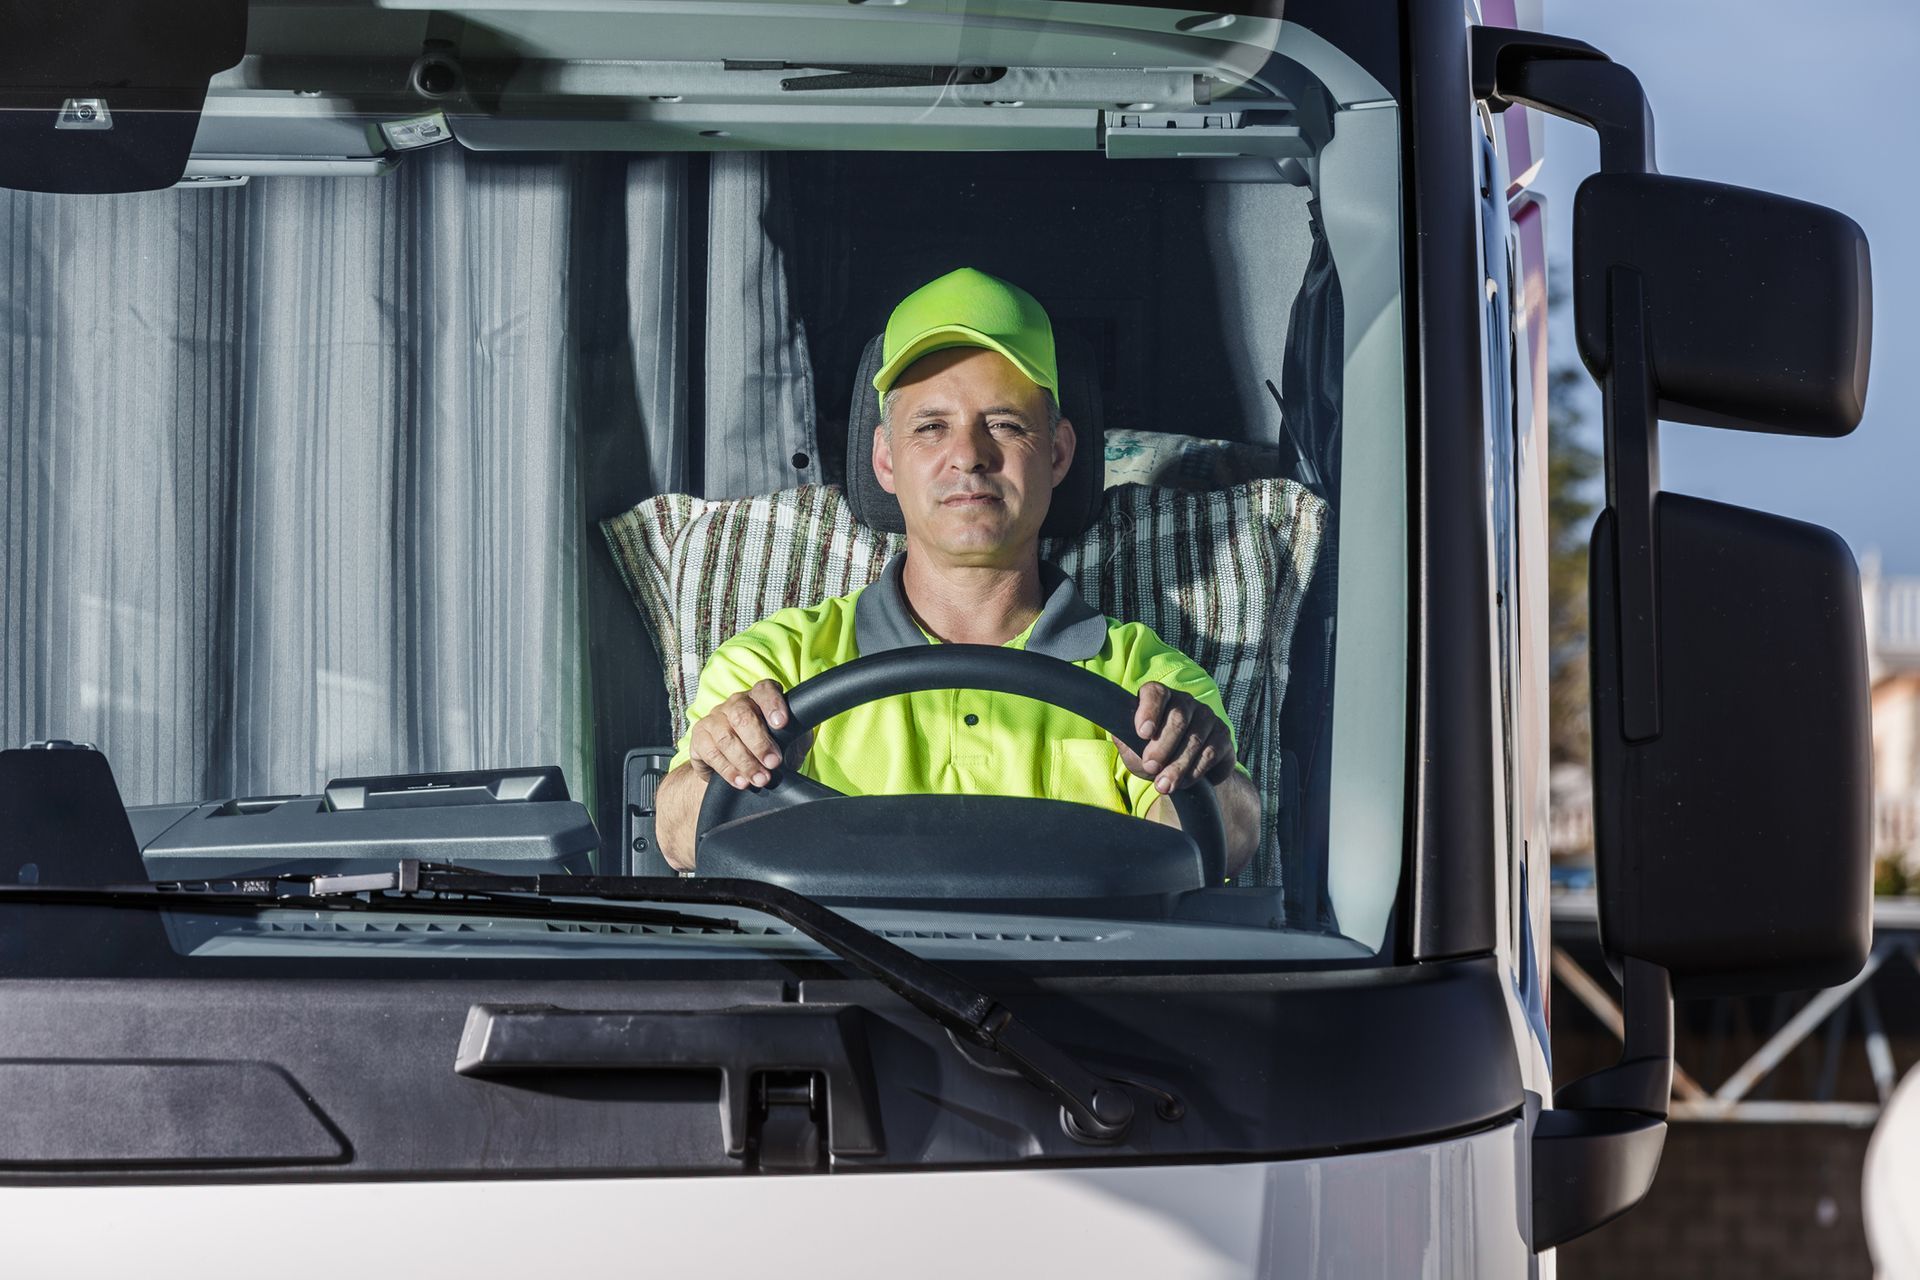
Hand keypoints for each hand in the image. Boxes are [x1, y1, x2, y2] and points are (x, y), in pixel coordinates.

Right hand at [686, 680, 800, 789]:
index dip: (773, 704)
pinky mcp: (699, 737)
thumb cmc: (767, 749)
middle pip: (742, 716)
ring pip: (726, 737)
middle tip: (773, 763)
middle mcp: (735, 703)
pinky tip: (740, 781)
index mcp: (758, 697)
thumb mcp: (788, 740)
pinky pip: (711, 753)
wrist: (736, 767)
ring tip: (760, 779)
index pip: (764, 690)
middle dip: (759, 742)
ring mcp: (714, 718)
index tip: (782, 723)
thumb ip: (796, 736)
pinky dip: (728, 770)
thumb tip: (801, 740)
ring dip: (745, 761)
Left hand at [1115, 682, 1236, 794]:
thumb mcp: (1133, 748)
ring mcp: (1207, 717)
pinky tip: (1183, 782)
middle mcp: (1186, 702)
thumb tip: (1121, 735)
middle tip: (1150, 767)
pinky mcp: (1223, 735)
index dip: (1149, 711)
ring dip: (1177, 766)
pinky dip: (1194, 771)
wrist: (1184, 772)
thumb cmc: (1153, 753)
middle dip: (1162, 747)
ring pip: (1194, 739)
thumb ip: (1125, 740)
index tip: (1143, 733)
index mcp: (1161, 697)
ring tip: (1163, 785)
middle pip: (1178, 718)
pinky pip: (1210, 753)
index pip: (1155, 693)